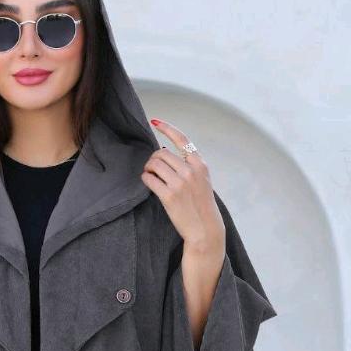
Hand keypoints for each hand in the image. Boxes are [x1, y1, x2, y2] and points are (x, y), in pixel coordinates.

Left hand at [141, 118, 224, 255]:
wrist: (205, 229)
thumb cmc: (201, 205)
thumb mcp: (202, 180)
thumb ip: (188, 166)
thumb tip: (163, 152)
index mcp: (200, 164)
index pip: (182, 139)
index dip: (167, 128)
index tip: (155, 121)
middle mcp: (190, 171)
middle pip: (161, 153)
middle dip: (152, 159)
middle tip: (152, 169)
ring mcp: (180, 183)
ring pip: (154, 164)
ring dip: (148, 169)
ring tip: (151, 176)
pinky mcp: (169, 196)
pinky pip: (149, 179)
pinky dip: (146, 179)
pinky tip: (149, 183)